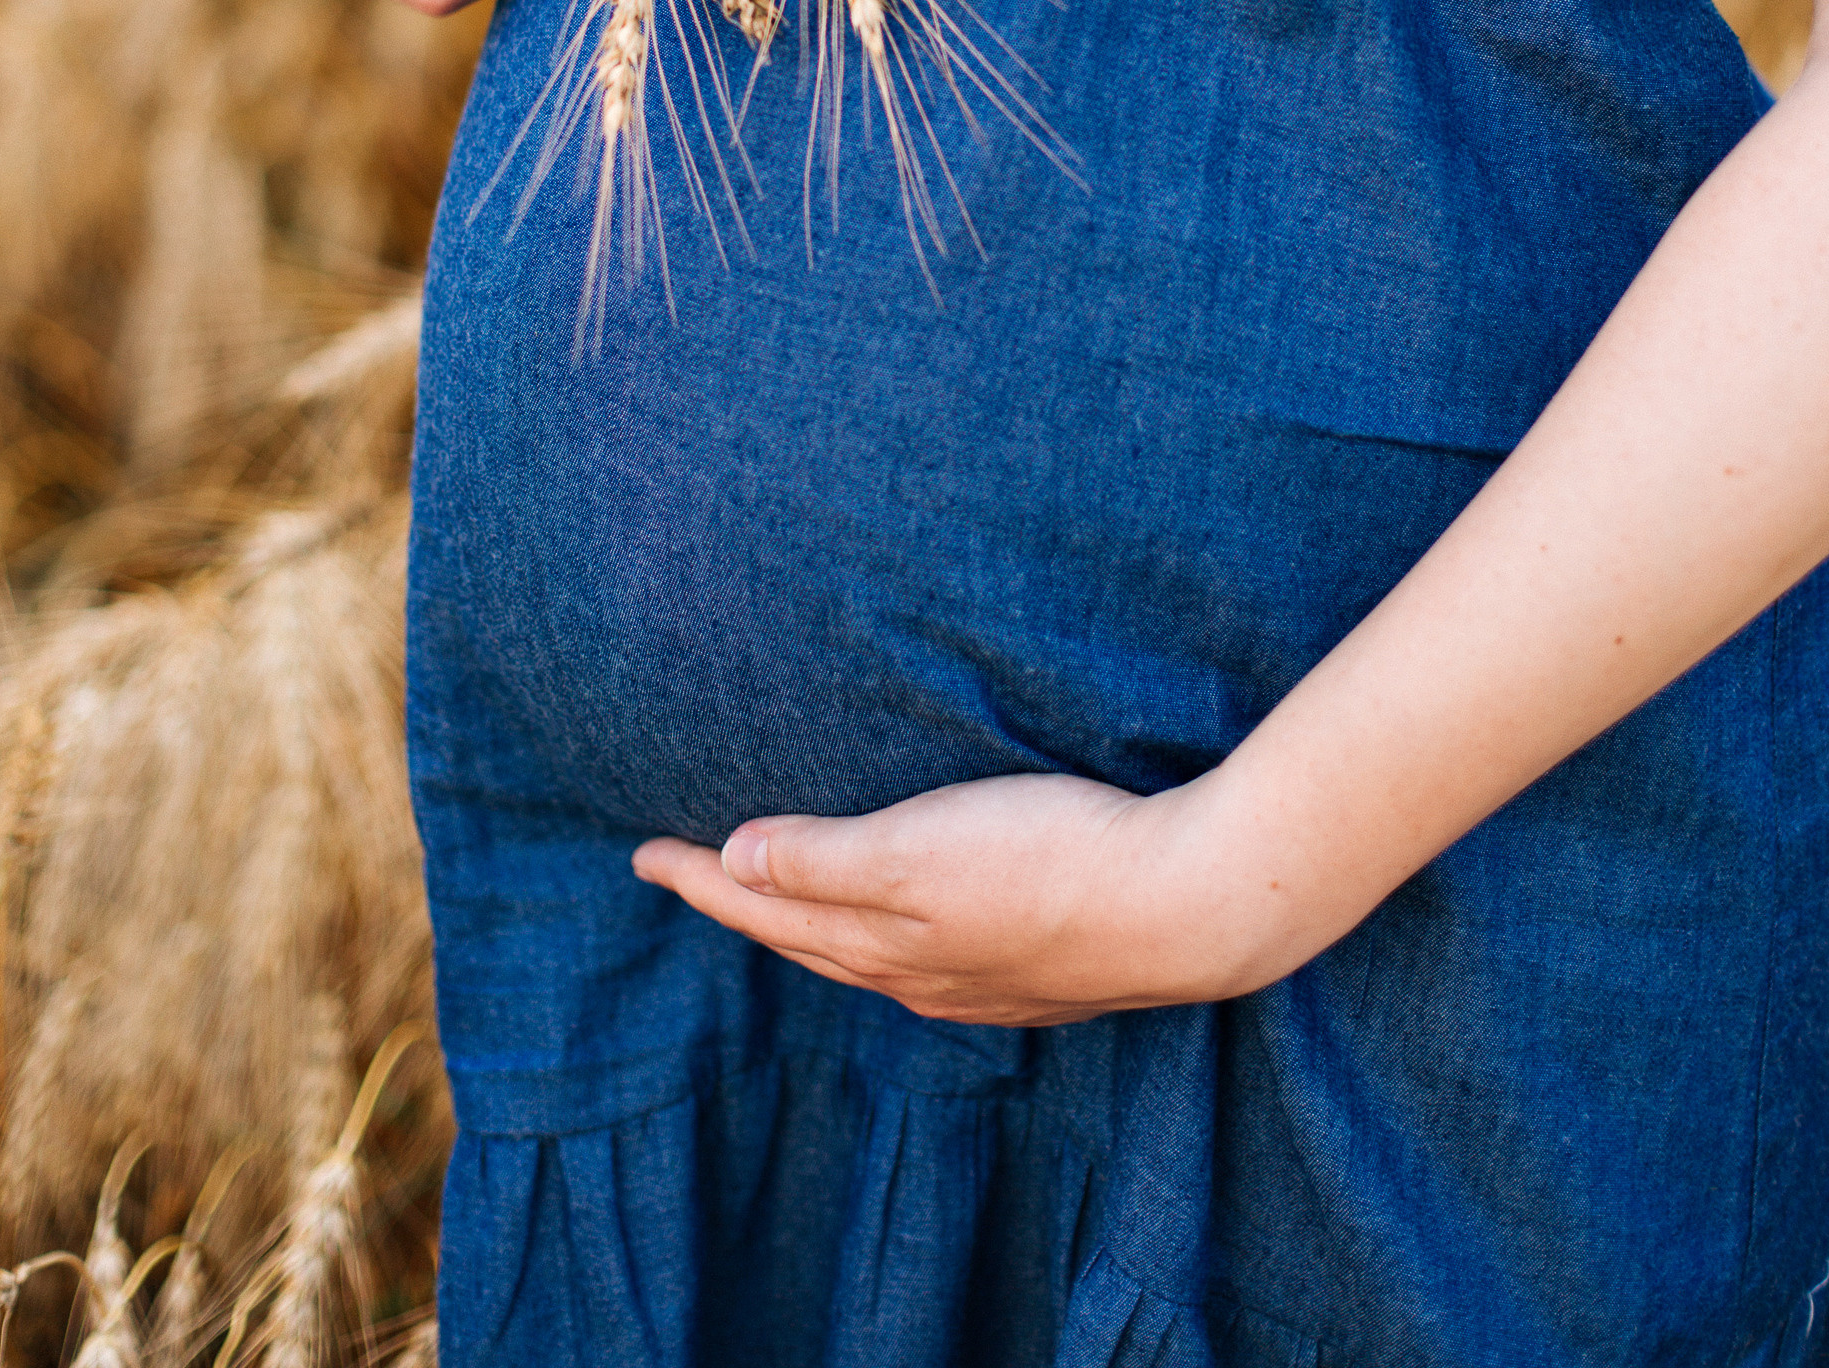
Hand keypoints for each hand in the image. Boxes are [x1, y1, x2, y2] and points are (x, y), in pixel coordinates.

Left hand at [631, 768, 1271, 1025]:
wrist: (1187, 905)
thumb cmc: (1050, 861)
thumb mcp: (919, 850)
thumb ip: (823, 861)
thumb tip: (734, 864)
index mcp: (881, 944)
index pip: (764, 913)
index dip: (701, 879)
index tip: (641, 852)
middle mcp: (921, 973)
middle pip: (806, 939)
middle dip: (741, 906)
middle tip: (689, 870)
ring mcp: (982, 977)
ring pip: (867, 953)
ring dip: (811, 922)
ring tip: (780, 895)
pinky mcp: (1037, 964)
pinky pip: (926, 956)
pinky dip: (883, 932)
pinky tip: (906, 924)